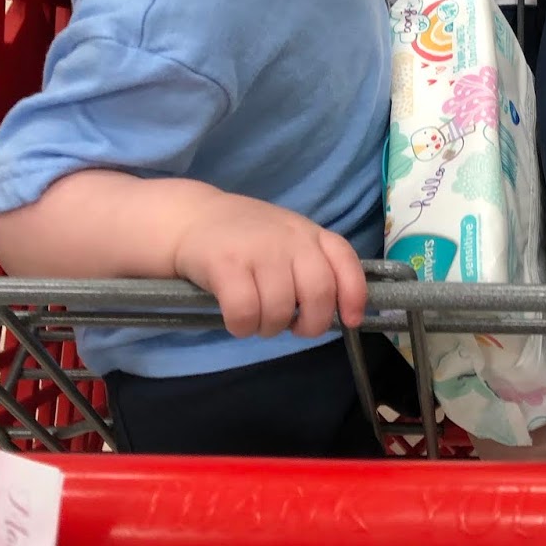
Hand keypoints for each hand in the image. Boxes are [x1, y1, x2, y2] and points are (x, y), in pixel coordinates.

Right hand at [173, 196, 367, 338]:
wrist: (192, 217)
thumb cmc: (244, 237)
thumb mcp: (286, 239)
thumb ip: (311, 265)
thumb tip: (338, 313)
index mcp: (308, 233)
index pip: (344, 260)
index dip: (354, 295)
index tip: (350, 320)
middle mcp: (289, 238)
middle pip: (318, 294)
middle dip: (310, 325)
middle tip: (291, 327)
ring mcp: (259, 250)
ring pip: (280, 311)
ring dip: (268, 328)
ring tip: (256, 317)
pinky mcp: (226, 265)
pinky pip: (246, 313)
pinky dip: (242, 326)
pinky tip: (236, 318)